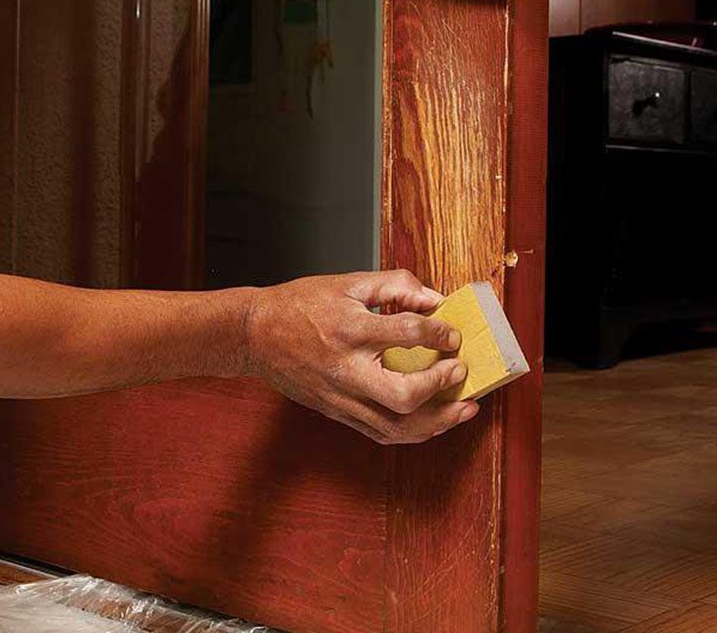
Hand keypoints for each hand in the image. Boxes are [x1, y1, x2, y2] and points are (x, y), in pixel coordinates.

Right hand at [242, 269, 480, 443]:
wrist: (255, 334)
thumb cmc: (298, 305)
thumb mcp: (346, 282)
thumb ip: (392, 285)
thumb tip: (431, 299)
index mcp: (349, 330)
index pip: (407, 334)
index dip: (439, 332)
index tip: (451, 333)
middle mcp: (346, 370)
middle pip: (404, 394)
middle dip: (442, 387)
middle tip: (459, 371)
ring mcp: (341, 398)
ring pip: (397, 426)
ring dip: (438, 422)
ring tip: (462, 410)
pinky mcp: (338, 413)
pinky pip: (381, 434)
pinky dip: (412, 433)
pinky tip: (431, 423)